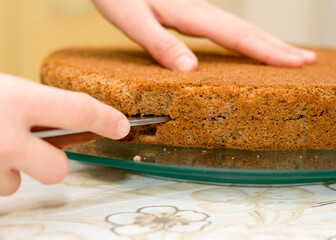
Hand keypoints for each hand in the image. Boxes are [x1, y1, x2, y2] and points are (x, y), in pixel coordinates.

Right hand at [0, 66, 129, 195]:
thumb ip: (27, 102)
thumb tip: (55, 113)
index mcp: (15, 100)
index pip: (79, 112)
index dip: (105, 120)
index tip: (120, 126)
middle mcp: (5, 138)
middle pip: (59, 168)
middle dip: (52, 162)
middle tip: (32, 147)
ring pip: (18, 182)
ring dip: (9, 168)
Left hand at [92, 0, 316, 71]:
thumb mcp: (134, 20)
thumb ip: (161, 45)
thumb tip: (191, 70)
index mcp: (190, 14)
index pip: (236, 36)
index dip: (267, 51)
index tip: (295, 62)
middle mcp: (199, 9)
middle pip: (246, 30)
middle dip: (277, 47)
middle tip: (307, 60)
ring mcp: (196, 8)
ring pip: (238, 27)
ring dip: (265, 42)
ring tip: (286, 55)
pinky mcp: (189, 9)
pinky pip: (224, 27)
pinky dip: (243, 38)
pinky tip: (245, 43)